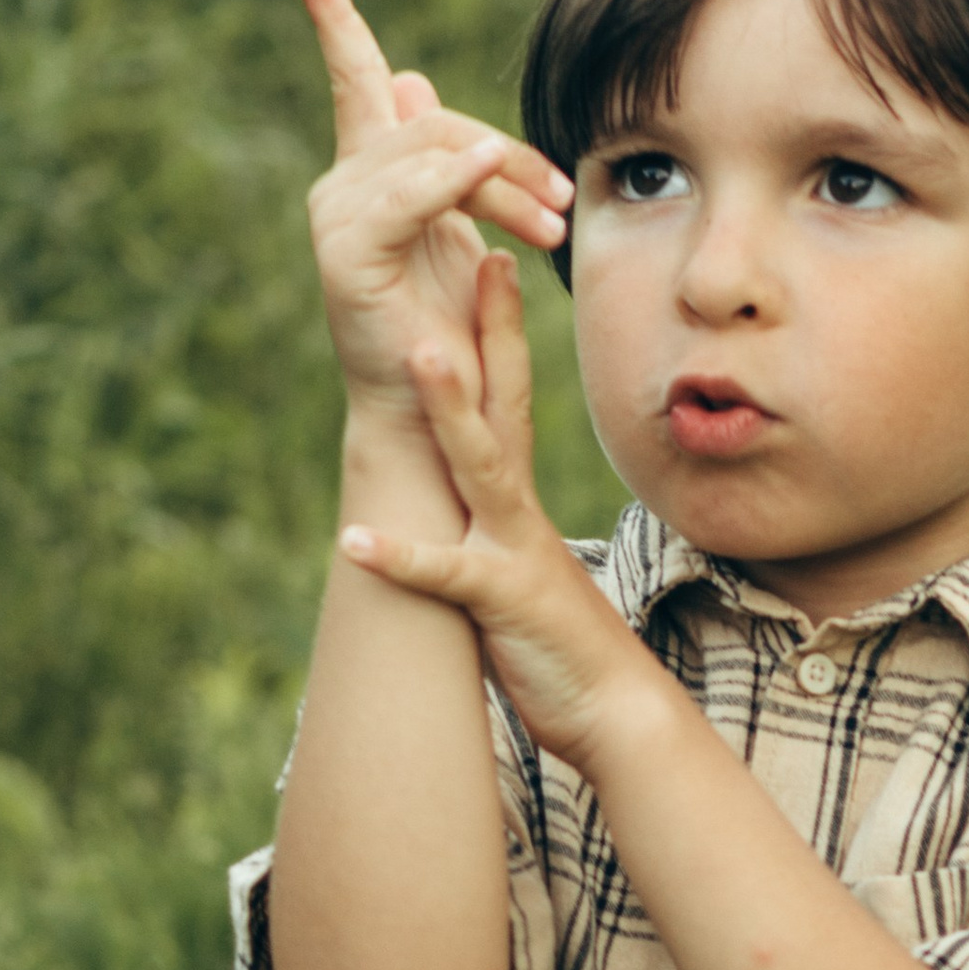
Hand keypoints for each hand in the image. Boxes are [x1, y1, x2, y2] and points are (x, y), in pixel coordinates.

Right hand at [294, 0, 571, 431]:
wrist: (434, 420)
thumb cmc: (455, 335)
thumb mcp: (459, 230)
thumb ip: (446, 159)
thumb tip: (411, 77)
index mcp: (373, 173)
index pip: (354, 77)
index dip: (333, 20)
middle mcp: (346, 186)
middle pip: (433, 122)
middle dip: (506, 155)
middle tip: (561, 209)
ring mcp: (339, 218)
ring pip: (431, 153)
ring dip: (503, 184)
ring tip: (551, 231)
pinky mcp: (348, 255)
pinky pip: (409, 196)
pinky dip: (453, 181)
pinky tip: (490, 170)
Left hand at [338, 252, 664, 770]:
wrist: (615, 714)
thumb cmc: (562, 647)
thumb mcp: (518, 574)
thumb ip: (489, 531)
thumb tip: (460, 501)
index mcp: (517, 503)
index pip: (510, 401)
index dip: (499, 331)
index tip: (491, 258)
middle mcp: (518, 513)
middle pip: (502, 406)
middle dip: (489, 333)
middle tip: (479, 255)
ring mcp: (514, 551)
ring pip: (480, 468)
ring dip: (449, 412)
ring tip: (417, 352)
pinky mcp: (503, 603)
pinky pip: (447, 576)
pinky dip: (402, 559)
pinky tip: (353, 544)